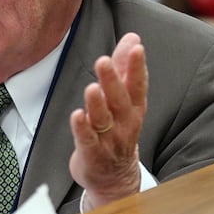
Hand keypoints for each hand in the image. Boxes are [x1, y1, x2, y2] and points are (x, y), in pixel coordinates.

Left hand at [69, 33, 147, 209]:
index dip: (137, 67)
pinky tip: (76, 115)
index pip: (138, 85)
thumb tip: (133, 37)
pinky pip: (87, 140)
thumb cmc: (118, 130)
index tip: (136, 48)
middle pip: (119, 100)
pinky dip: (82, 128)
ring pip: (103, 119)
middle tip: (104, 61)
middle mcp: (124, 124)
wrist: (114, 177)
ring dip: (97, 104)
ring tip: (92, 88)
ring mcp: (108, 140)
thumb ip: (126, 67)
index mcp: (133, 108)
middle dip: (113, 80)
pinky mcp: (92, 154)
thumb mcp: (126, 99)